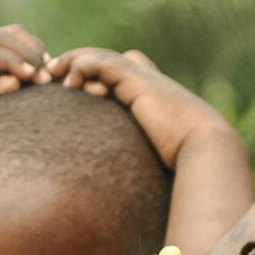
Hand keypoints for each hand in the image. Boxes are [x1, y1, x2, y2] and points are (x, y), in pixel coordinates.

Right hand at [0, 28, 47, 145]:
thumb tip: (3, 143)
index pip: (7, 41)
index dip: (31, 54)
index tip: (50, 80)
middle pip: (11, 34)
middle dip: (37, 52)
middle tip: (58, 76)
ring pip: (2, 41)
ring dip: (29, 56)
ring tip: (49, 77)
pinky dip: (11, 62)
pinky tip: (29, 75)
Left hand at [43, 47, 233, 169]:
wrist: (203, 148)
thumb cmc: (185, 162)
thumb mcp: (154, 159)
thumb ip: (139, 160)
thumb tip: (128, 195)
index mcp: (150, 95)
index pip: (114, 73)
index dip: (90, 74)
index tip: (68, 86)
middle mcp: (145, 81)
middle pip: (104, 61)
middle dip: (76, 63)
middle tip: (51, 72)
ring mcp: (142, 77)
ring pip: (100, 58)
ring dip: (73, 61)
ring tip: (51, 71)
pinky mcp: (137, 79)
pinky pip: (104, 63)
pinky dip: (83, 64)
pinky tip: (68, 76)